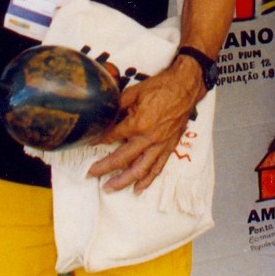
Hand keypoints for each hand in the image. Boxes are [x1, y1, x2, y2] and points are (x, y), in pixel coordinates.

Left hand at [86, 59, 206, 191]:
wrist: (185, 87)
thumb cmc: (161, 87)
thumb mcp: (134, 92)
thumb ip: (118, 106)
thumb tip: (106, 114)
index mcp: (137, 124)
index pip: (111, 137)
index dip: (98, 141)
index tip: (89, 144)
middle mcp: (148, 139)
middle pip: (121, 159)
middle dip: (104, 168)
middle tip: (91, 174)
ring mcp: (160, 145)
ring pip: (139, 170)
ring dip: (123, 181)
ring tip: (110, 188)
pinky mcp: (169, 147)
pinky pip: (157, 168)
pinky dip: (147, 180)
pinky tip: (138, 188)